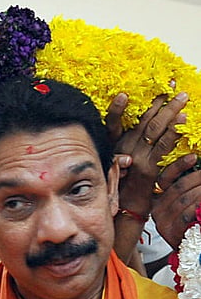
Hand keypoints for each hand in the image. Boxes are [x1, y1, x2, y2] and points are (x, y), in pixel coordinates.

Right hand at [108, 92, 187, 211]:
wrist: (124, 209)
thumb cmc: (122, 186)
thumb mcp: (117, 163)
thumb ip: (125, 147)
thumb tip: (139, 129)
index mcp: (117, 146)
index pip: (112, 124)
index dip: (117, 110)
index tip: (123, 95)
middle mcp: (126, 150)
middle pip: (144, 122)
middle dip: (160, 104)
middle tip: (174, 89)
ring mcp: (137, 159)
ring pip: (156, 132)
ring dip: (172, 115)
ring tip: (184, 103)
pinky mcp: (149, 171)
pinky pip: (165, 151)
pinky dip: (176, 139)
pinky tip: (186, 127)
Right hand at [152, 154, 200, 250]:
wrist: (191, 250)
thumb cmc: (191, 225)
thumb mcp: (187, 204)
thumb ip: (189, 189)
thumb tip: (197, 170)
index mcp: (160, 199)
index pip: (166, 178)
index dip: (179, 166)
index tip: (193, 158)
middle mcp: (158, 209)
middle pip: (180, 187)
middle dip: (200, 179)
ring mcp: (163, 221)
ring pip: (186, 198)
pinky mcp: (171, 232)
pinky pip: (188, 213)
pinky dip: (199, 207)